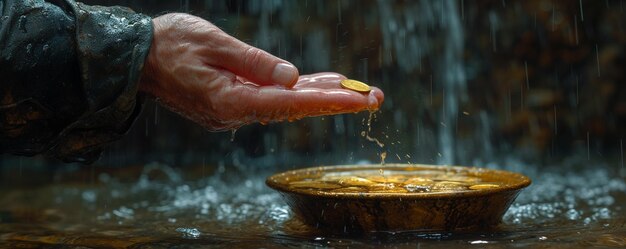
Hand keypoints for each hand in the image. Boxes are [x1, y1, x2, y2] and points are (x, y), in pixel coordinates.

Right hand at [139, 13, 383, 130]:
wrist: (136, 59)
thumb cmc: (171, 44)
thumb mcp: (215, 44)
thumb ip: (255, 63)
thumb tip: (293, 78)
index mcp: (231, 101)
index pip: (291, 103)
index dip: (329, 101)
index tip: (361, 101)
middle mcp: (235, 113)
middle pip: (295, 108)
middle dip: (336, 102)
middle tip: (376, 98)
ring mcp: (232, 111)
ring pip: (286, 103)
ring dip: (319, 96)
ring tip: (356, 90)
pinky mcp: (230, 104)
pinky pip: (271, 98)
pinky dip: (296, 91)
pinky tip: (318, 83)